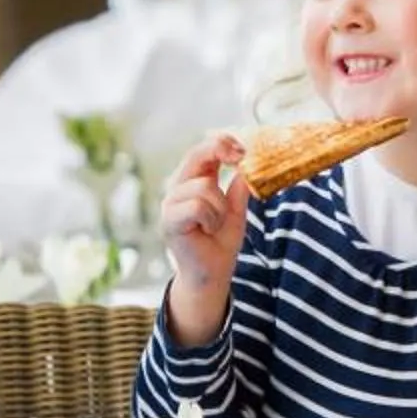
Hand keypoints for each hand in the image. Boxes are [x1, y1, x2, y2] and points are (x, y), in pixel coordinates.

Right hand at [158, 133, 249, 346]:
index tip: (242, 149)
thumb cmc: (220, 243)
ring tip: (216, 224)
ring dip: (220, 207)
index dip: (221, 142)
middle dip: (219, 151)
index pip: (202, 151)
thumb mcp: (236, 211)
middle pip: (195, 155)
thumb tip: (247, 166)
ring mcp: (170, 203)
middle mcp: (178, 188)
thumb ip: (239, 189)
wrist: (211, 275)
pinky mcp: (169, 220)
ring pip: (204, 186)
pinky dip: (211, 218)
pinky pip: (198, 206)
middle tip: (240, 157)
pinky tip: (207, 230)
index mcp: (193, 182)